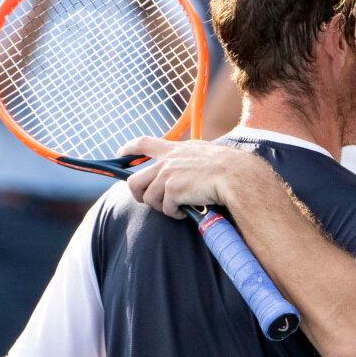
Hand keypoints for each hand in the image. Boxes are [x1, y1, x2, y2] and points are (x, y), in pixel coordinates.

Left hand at [118, 136, 252, 217]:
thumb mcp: (202, 154)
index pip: (144, 143)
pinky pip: (165, 208)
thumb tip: (181, 171)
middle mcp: (167, 160)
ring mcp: (168, 175)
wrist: (235, 175)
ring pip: (148, 198)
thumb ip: (187, 158)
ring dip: (161, 207)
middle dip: (138, 195)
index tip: (120, 154)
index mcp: (174, 149)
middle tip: (151, 201)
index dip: (129, 149)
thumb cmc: (226, 167)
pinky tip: (187, 210)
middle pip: (134, 180)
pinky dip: (175, 213)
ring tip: (178, 207)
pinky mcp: (172, 190)